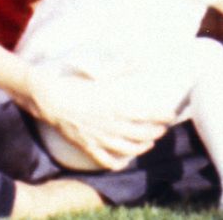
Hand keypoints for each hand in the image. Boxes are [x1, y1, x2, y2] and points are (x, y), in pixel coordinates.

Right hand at [25, 65, 172, 169]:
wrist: (51, 99)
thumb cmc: (77, 84)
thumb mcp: (102, 76)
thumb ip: (123, 69)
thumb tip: (139, 58)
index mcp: (118, 106)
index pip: (149, 114)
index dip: (163, 116)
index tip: (171, 115)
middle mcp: (113, 125)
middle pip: (143, 134)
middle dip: (156, 132)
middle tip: (162, 130)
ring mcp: (101, 138)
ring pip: (128, 149)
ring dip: (142, 148)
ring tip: (148, 144)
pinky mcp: (88, 146)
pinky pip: (106, 160)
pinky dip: (116, 163)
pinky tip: (122, 162)